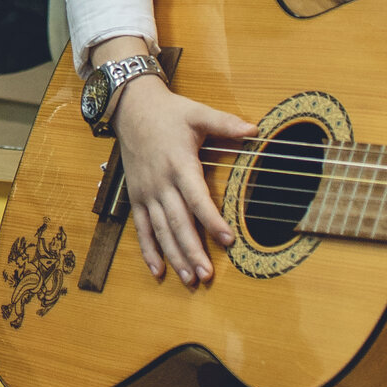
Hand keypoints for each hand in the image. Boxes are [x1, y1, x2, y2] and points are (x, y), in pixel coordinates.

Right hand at [104, 68, 254, 286]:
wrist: (131, 108)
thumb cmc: (168, 113)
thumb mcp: (198, 113)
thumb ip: (225, 124)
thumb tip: (255, 129)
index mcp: (180, 164)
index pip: (198, 198)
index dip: (212, 221)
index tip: (228, 240)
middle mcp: (161, 183)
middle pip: (178, 222)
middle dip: (193, 250)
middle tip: (207, 275)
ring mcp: (146, 192)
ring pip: (160, 230)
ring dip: (174, 256)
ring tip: (189, 279)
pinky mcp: (136, 197)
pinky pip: (141, 228)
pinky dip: (148, 250)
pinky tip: (158, 270)